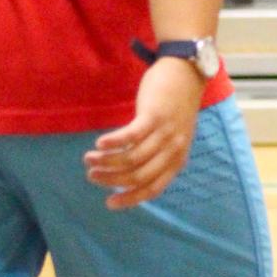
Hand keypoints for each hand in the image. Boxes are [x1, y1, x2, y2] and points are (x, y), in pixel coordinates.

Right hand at [83, 58, 204, 208]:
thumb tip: (131, 175)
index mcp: (177, 160)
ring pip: (131, 158)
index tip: (108, 203)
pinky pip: (130, 136)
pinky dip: (113, 143)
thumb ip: (158, 156)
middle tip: (92, 176)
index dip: (129, 199)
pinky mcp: (154, 115)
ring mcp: (164, 133)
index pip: (152, 189)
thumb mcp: (174, 137)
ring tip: (88, 159)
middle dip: (111, 181)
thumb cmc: (176, 106)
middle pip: (138, 176)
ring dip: (106, 162)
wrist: (187, 73)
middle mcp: (173, 150)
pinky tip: (98, 144)